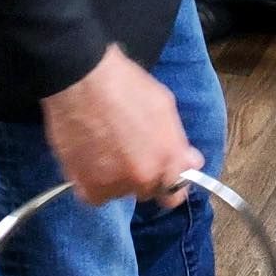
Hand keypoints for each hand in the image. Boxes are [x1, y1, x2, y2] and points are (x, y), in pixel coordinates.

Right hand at [40, 44, 200, 207]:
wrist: (83, 80)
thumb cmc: (126, 85)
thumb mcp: (164, 105)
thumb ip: (178, 141)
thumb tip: (192, 163)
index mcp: (168, 158)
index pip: (175, 193)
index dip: (167, 182)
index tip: (161, 172)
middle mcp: (145, 178)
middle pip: (146, 190)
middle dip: (141, 174)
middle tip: (127, 148)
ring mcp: (115, 186)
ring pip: (119, 192)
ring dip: (116, 178)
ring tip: (105, 148)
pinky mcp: (87, 188)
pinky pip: (95, 195)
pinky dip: (93, 182)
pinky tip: (89, 158)